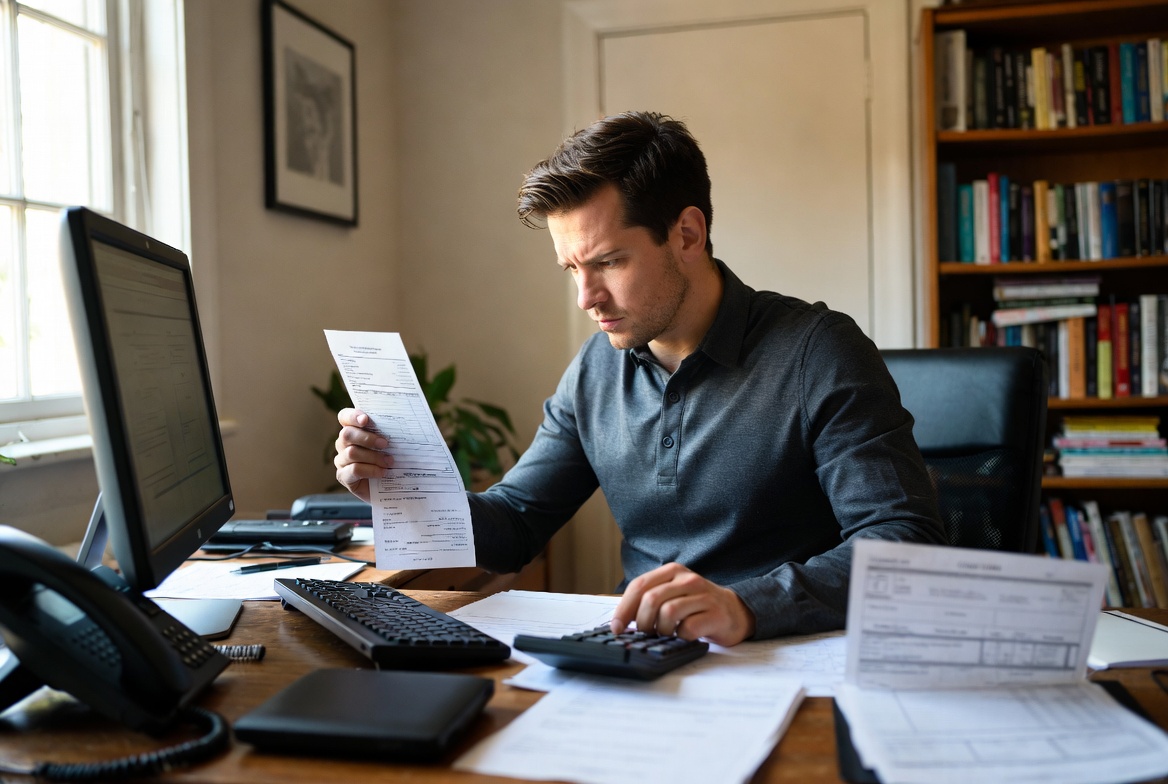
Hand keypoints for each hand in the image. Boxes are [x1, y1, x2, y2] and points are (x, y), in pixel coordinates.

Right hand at [333, 408, 392, 502]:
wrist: (389, 487)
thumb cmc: (389, 460)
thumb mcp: (391, 445)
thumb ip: (389, 433)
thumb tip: (402, 425)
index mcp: (353, 431)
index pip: (344, 417)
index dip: (352, 416)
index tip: (366, 420)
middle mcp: (343, 444)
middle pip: (347, 434)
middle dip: (367, 438)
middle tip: (385, 444)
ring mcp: (341, 460)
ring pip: (351, 453)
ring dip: (373, 457)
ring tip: (389, 462)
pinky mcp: (343, 476)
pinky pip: (354, 470)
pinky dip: (370, 470)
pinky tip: (382, 473)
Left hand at [610, 562, 755, 646]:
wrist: (735, 611)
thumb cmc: (696, 606)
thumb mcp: (672, 594)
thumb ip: (649, 600)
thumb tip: (620, 621)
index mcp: (672, 571)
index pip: (639, 586)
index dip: (624, 608)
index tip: (617, 627)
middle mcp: (687, 580)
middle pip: (651, 599)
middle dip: (642, 622)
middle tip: (645, 633)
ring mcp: (703, 596)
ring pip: (668, 612)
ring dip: (661, 630)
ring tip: (665, 634)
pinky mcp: (715, 615)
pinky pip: (687, 628)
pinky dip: (679, 637)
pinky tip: (683, 636)